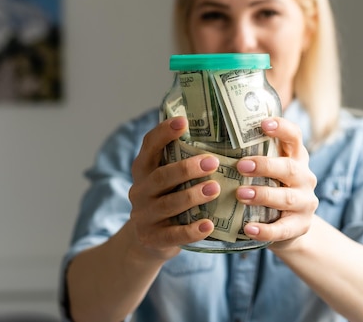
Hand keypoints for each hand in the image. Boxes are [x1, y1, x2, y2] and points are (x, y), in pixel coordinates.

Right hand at [128, 116, 220, 259]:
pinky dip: (191, 230)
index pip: (149, 146)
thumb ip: (182, 160)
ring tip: (215, 188)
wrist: (147, 241)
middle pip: (161, 176)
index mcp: (144, 169)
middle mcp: (140, 190)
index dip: (163, 133)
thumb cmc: (168, 199)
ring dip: (193, 195)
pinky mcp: (153, 238)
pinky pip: (173, 234)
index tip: (183, 121)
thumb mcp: (168, 179)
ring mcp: (145, 216)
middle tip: (213, 161)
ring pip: (169, 204)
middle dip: (187, 168)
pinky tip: (209, 224)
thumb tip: (222, 135)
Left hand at [235, 117, 318, 249]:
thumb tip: (206, 139)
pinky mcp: (300, 226)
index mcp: (296, 157)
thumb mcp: (267, 171)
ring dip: (263, 195)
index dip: (282, 128)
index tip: (263, 124)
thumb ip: (250, 156)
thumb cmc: (269, 189)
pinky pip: (283, 229)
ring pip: (286, 198)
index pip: (294, 137)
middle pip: (290, 168)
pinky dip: (265, 229)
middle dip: (265, 166)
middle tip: (241, 166)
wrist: (288, 227)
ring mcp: (305, 203)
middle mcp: (304, 177)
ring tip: (240, 194)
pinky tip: (249, 228)